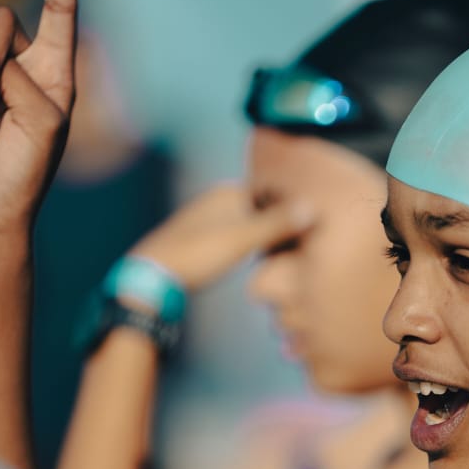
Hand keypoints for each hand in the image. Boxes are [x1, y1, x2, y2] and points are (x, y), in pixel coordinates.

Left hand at [128, 184, 315, 290]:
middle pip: (262, 208)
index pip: (272, 191)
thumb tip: (313, 208)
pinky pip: (238, 238)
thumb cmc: (197, 253)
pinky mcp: (203, 240)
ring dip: (267, 236)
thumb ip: (278, 223)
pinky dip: (252, 246)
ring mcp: (209, 220)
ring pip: (250, 224)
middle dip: (282, 222)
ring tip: (289, 250)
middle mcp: (218, 200)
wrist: (152, 277)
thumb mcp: (243, 238)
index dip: (294, 204)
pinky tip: (260, 259)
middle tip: (307, 239)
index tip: (315, 220)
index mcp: (228, 192)